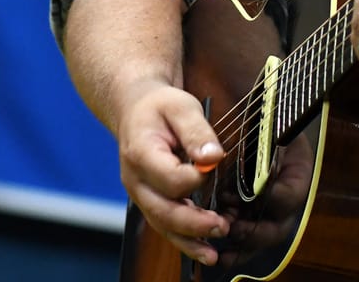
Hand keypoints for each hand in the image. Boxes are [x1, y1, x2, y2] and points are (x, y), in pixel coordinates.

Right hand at [116, 80, 229, 266]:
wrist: (136, 109)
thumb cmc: (160, 106)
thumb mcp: (180, 106)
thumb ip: (197, 132)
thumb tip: (213, 158)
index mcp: (141, 154)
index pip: (170, 178)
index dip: (196, 179)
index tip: (215, 165)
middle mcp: (136, 181)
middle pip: (163, 211)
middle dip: (193, 223)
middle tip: (222, 226)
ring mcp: (141, 194)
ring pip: (162, 225)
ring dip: (189, 240)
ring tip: (214, 253)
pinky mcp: (150, 200)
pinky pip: (165, 224)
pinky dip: (184, 240)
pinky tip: (205, 250)